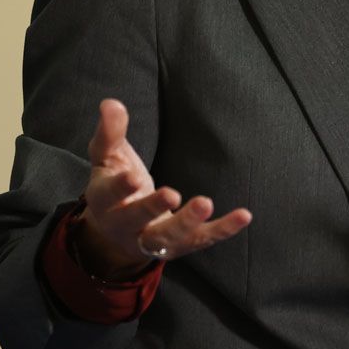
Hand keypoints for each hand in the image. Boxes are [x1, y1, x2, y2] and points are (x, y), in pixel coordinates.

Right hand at [74, 99, 252, 279]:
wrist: (117, 234)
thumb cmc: (113, 185)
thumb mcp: (108, 158)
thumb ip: (110, 133)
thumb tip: (111, 103)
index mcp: (104, 202)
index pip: (110, 195)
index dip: (120, 188)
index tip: (133, 178)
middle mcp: (125, 226)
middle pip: (137, 220)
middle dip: (153, 208)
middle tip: (172, 194)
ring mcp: (152, 240)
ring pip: (168, 237)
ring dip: (187, 222)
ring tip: (206, 203)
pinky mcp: (179, 245)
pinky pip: (202, 240)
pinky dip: (222, 230)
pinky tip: (244, 215)